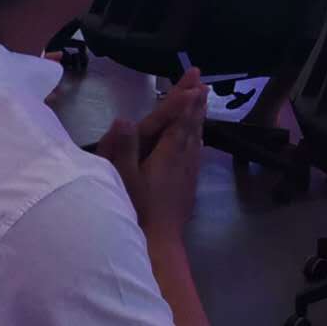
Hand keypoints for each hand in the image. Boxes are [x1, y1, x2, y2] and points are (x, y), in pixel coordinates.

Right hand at [97, 68, 205, 239]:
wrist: (160, 243)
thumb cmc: (138, 209)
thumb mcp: (124, 179)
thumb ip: (124, 148)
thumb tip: (123, 118)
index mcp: (168, 153)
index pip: (179, 120)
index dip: (186, 100)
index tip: (195, 82)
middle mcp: (184, 158)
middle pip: (192, 125)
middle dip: (196, 103)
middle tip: (203, 82)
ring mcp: (189, 172)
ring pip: (197, 138)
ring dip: (199, 118)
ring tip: (203, 102)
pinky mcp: (189, 184)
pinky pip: (196, 153)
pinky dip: (198, 138)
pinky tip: (198, 139)